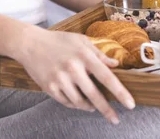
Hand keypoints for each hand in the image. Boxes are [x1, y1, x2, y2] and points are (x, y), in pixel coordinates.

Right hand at [16, 26, 134, 123]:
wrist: (30, 43)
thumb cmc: (58, 41)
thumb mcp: (81, 41)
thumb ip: (99, 53)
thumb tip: (116, 65)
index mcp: (84, 56)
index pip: (107, 77)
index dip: (120, 92)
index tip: (130, 104)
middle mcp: (72, 68)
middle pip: (94, 95)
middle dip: (107, 110)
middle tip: (115, 119)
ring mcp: (60, 79)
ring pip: (79, 102)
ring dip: (89, 107)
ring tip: (94, 108)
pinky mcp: (49, 87)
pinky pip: (66, 102)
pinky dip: (75, 105)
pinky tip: (79, 103)